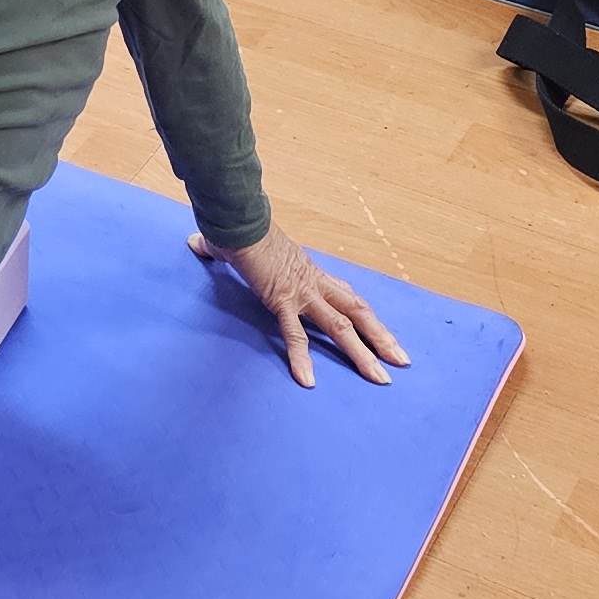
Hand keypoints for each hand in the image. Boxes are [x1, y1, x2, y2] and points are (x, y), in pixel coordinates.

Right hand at [194, 227, 405, 388]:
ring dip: (364, 353)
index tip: (380, 333)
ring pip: (341, 326)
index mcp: (308, 272)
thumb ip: (219, 249)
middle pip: (357, 312)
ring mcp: (301, 292)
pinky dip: (301, 358)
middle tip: (402, 362)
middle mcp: (313, 283)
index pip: (345, 296)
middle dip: (381, 338)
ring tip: (381, 378)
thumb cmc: (237, 227)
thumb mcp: (234, 244)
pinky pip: (295, 334)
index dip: (364, 316)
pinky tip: (308, 381)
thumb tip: (196, 244)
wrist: (236, 217)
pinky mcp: (282, 298)